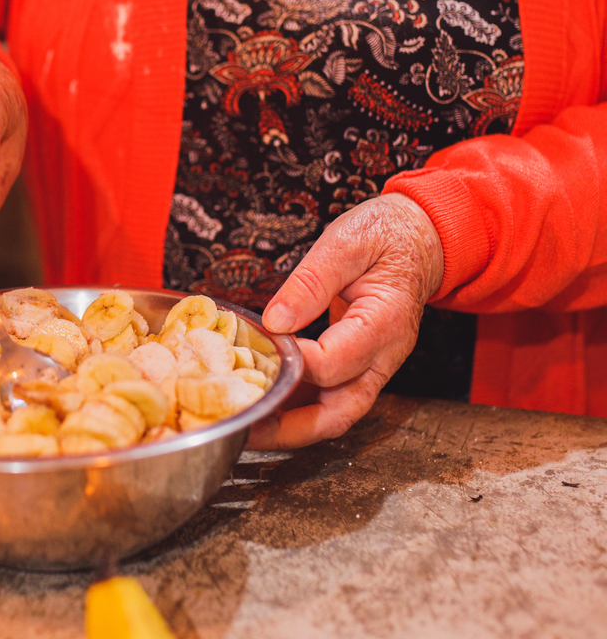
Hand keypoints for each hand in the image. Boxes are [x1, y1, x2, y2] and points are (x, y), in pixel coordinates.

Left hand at [247, 193, 444, 448]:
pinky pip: (331, 398)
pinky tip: (264, 403)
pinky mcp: (360, 367)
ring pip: (335, 414)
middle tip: (247, 428)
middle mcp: (384, 356)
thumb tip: (276, 320)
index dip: (293, 365)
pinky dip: (297, 408)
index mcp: (385, 323)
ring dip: (291, 427)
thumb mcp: (346, 242)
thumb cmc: (383, 237)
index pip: (334, 362)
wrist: (418, 241)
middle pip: (340, 412)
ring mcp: (375, 367)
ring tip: (247, 426)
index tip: (255, 353)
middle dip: (291, 429)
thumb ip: (312, 281)